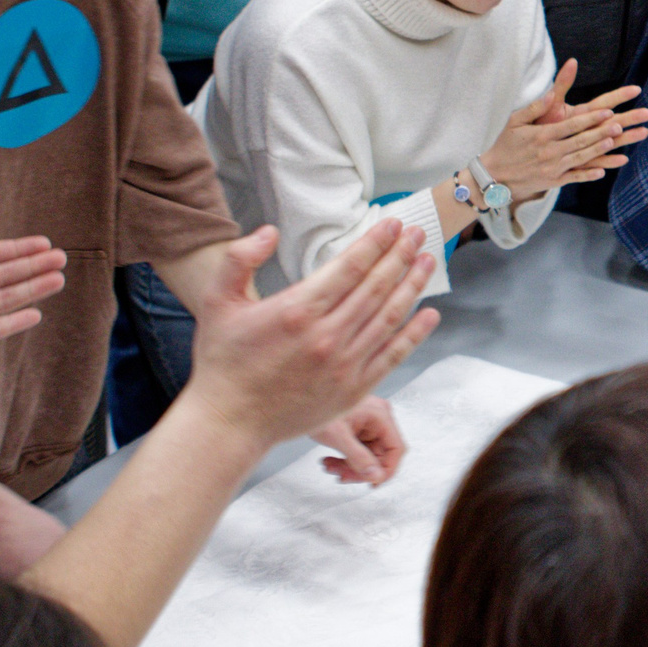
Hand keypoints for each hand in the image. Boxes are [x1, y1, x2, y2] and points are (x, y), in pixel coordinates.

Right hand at [184, 220, 441, 449]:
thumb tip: (270, 231)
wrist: (230, 421)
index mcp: (297, 310)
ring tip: (428, 261)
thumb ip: (238, 259)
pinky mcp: (354, 389)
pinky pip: (393, 354)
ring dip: (413, 286)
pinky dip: (415, 333)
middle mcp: (327, 336)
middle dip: (401, 255)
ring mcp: (344, 365)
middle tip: (417, 233)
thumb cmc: (223, 362)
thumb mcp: (217, 302)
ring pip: (390, 316)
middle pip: (377, 286)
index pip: (351, 266)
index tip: (393, 224)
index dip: (377, 242)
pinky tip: (430, 314)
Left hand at [311, 396, 405, 485]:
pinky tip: (330, 461)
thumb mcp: (338, 437)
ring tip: (329, 467)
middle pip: (380, 455)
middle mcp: (378, 418)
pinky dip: (345, 460)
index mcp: (380, 415)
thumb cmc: (316, 407)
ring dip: (349, 466)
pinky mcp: (358, 428)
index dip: (386, 469)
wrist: (299, 399)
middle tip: (342, 476)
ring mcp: (368, 423)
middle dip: (360, 469)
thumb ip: (359, 458)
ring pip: (368, 456)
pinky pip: (359, 451)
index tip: (372, 483)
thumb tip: (376, 476)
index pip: (396, 448)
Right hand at [484, 59, 647, 195]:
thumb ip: (535, 108)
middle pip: (580, 140)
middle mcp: (549, 151)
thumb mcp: (515, 122)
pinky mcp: (553, 181)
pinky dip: (588, 175)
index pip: (572, 125)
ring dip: (599, 150)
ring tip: (614, 142)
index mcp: (542, 135)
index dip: (591, 119)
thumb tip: (552, 93)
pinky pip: (574, 177)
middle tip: (619, 125)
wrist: (493, 176)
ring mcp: (552, 168)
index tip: (607, 112)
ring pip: (581, 158)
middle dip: (601, 132)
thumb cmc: (505, 145)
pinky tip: (603, 171)